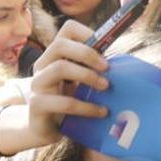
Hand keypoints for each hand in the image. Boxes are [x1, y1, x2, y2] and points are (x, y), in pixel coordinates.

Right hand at [29, 20, 109, 140]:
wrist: (45, 129)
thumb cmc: (67, 102)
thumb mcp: (80, 83)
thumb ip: (93, 71)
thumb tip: (123, 63)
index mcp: (54, 56)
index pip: (67, 30)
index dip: (87, 33)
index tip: (105, 48)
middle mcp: (43, 66)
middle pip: (60, 45)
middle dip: (87, 53)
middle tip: (107, 67)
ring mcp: (37, 84)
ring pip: (60, 68)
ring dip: (87, 76)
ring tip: (105, 87)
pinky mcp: (38, 105)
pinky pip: (64, 102)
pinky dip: (86, 107)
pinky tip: (101, 112)